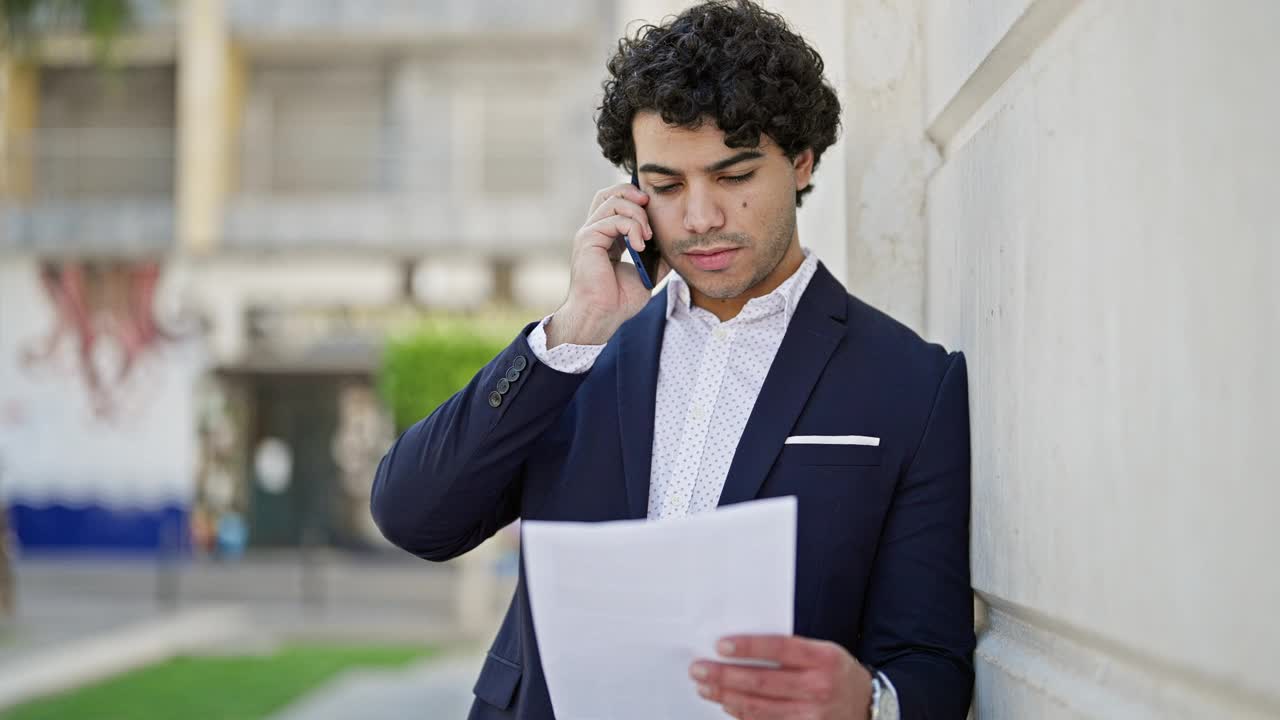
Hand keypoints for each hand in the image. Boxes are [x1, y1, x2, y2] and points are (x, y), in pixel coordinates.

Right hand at [546, 183, 664, 347]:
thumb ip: (658, 256)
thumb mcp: (648, 273)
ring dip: (638, 215)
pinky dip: (632, 227)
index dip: (636, 200)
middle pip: (609, 193)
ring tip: (647, 237)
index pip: (617, 203)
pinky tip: (640, 245)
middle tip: (650, 207)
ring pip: (613, 201)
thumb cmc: (619, 300)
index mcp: (607, 238)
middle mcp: (595, 232)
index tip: (654, 211)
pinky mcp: (588, 239)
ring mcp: (589, 234)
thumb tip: (676, 243)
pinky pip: (613, 219)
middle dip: (633, 193)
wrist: (603, 316)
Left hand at [690, 635, 872, 719]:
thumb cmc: (837, 673)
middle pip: (762, 682)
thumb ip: (790, 649)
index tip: (720, 646)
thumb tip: (742, 647)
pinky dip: (742, 715)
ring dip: (726, 696)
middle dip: (725, 675)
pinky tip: (727, 704)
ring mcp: (812, 715)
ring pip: (759, 707)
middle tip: (699, 669)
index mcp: (823, 658)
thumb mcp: (823, 651)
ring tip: (705, 686)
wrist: (867, 705)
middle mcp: (818, 687)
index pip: (780, 649)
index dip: (748, 647)